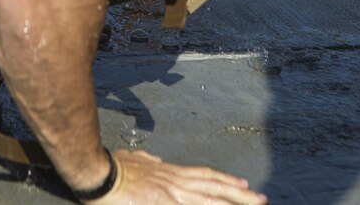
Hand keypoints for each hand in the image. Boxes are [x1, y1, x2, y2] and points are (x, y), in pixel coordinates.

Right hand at [85, 149, 267, 204]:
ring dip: (232, 200)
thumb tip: (154, 160)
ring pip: (209, 196)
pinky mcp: (162, 201)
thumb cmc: (112, 167)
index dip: (224, 180)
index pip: (203, 175)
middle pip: (213, 185)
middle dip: (238, 193)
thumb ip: (146, 161)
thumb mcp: (133, 159)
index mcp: (169, 172)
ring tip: (254, 202)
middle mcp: (174, 180)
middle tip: (261, 198)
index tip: (242, 184)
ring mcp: (170, 191)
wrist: (99, 172)